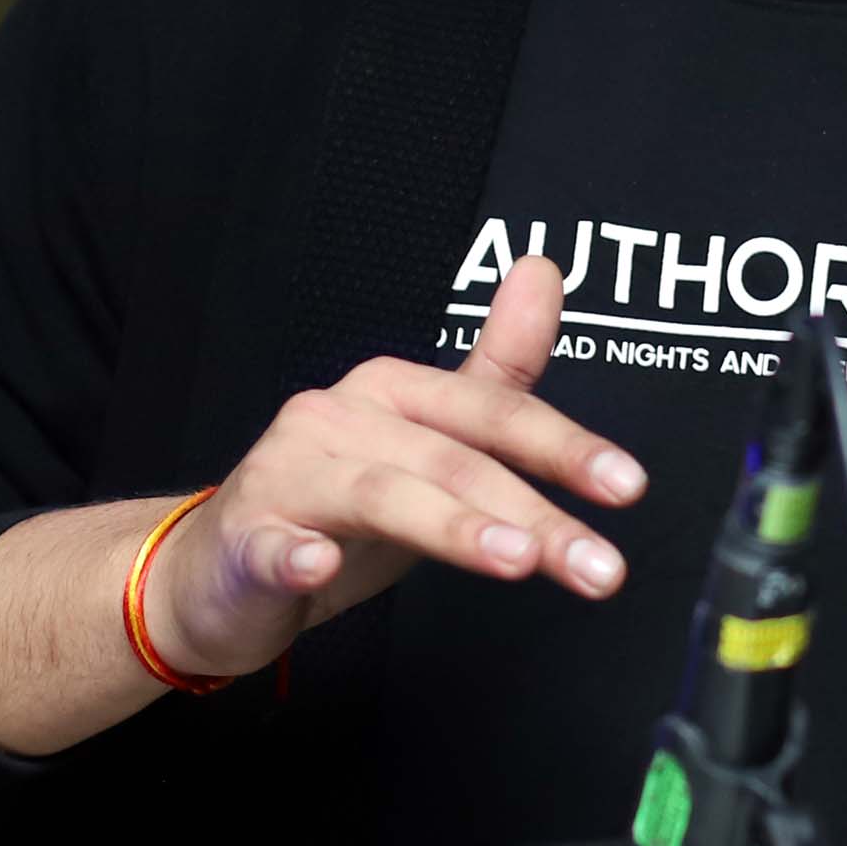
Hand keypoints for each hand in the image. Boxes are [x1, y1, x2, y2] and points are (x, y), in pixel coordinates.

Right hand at [145, 253, 643, 678]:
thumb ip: (496, 372)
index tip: (626, 485)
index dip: (565, 445)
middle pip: (452, 460)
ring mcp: (288, 473)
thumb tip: (543, 271)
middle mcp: (340, 416)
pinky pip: (274, 545)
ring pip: (382, 494)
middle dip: (535, 513)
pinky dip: (297, 555)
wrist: (219, 574)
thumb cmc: (337, 507)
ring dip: (453, 526)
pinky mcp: (246, 537)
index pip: (493, 409)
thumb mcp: (432, 445)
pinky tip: (321, 568)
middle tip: (598, 565)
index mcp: (393, 391)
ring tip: (517, 559)